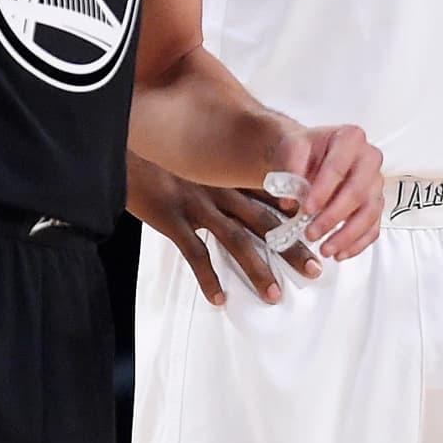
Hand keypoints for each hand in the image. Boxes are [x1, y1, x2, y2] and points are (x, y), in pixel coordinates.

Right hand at [127, 155, 321, 303]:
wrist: (121, 144)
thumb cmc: (160, 151)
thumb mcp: (196, 152)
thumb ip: (221, 166)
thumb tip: (243, 182)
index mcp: (226, 172)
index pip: (272, 192)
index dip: (298, 212)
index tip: (321, 229)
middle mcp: (219, 187)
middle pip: (263, 220)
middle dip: (291, 246)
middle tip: (315, 269)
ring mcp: (196, 203)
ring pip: (235, 239)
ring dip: (257, 268)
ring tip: (274, 294)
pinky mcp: (172, 217)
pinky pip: (194, 252)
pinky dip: (208, 277)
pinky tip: (219, 298)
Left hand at [271, 124, 383, 261]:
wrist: (312, 154)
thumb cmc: (305, 150)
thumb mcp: (293, 148)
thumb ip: (291, 168)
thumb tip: (290, 200)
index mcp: (350, 138)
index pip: (338, 167)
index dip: (322, 191)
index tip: (306, 209)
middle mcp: (369, 158)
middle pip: (357, 192)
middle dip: (333, 217)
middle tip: (311, 233)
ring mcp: (376, 182)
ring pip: (369, 213)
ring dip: (347, 235)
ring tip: (326, 249)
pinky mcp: (376, 203)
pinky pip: (374, 227)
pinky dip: (358, 243)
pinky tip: (340, 253)